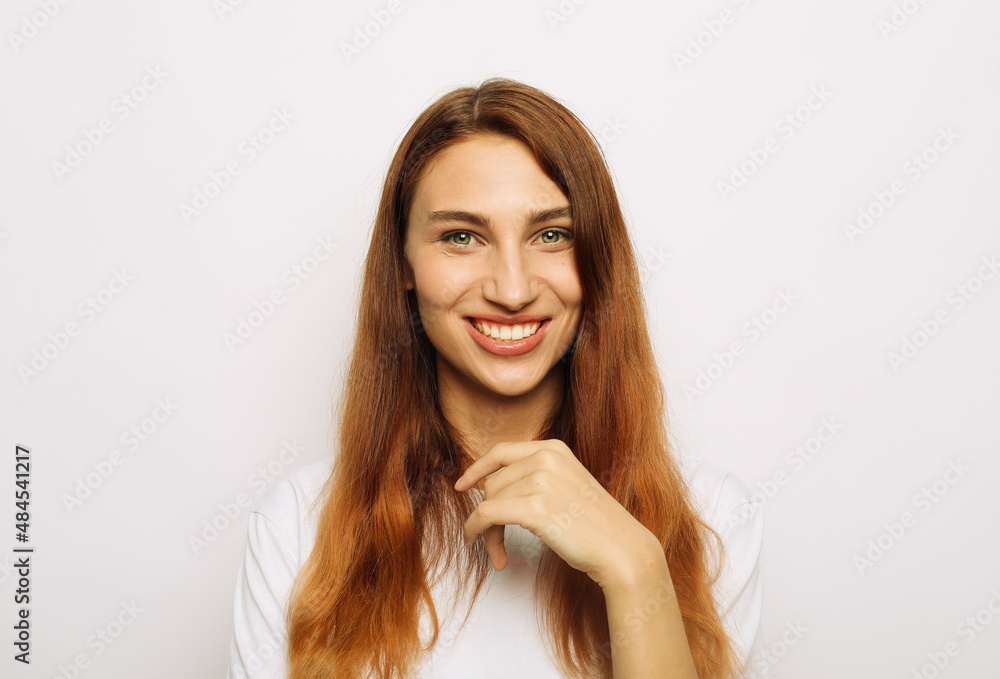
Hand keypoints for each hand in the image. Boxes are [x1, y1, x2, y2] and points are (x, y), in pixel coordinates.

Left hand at [453, 439, 661, 589]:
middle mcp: (545, 458)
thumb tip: (488, 484)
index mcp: (553, 449)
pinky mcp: (535, 508)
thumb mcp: (566, 485)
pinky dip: (475, 530)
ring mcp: (541, 481)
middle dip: (488, 512)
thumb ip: (534, 477)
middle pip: (492, 482)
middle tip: (494, 540)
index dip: (477, 469)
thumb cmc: (594, 525)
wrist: (622, 549)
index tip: (462, 486)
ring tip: (498, 552)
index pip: (501, 452)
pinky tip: (479, 546)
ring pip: (488, 502)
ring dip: (487, 531)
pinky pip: (486, 515)